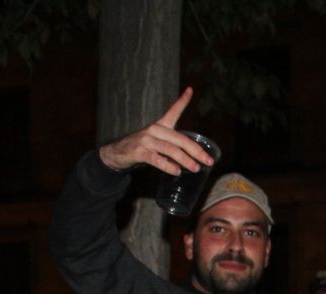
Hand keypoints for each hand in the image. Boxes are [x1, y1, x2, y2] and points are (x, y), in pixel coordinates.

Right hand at [97, 88, 214, 174]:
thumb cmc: (141, 148)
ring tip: (195, 168)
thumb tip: (192, 160)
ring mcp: (146, 140)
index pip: (173, 111)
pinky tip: (176, 171)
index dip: (182, 100)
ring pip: (170, 149)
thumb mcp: (157, 142)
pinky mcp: (139, 151)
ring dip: (185, 160)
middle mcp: (154, 130)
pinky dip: (168, 166)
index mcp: (160, 126)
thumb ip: (172, 146)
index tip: (190, 90)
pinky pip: (156, 159)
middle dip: (196, 150)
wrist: (116, 152)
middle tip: (208, 160)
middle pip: (179, 139)